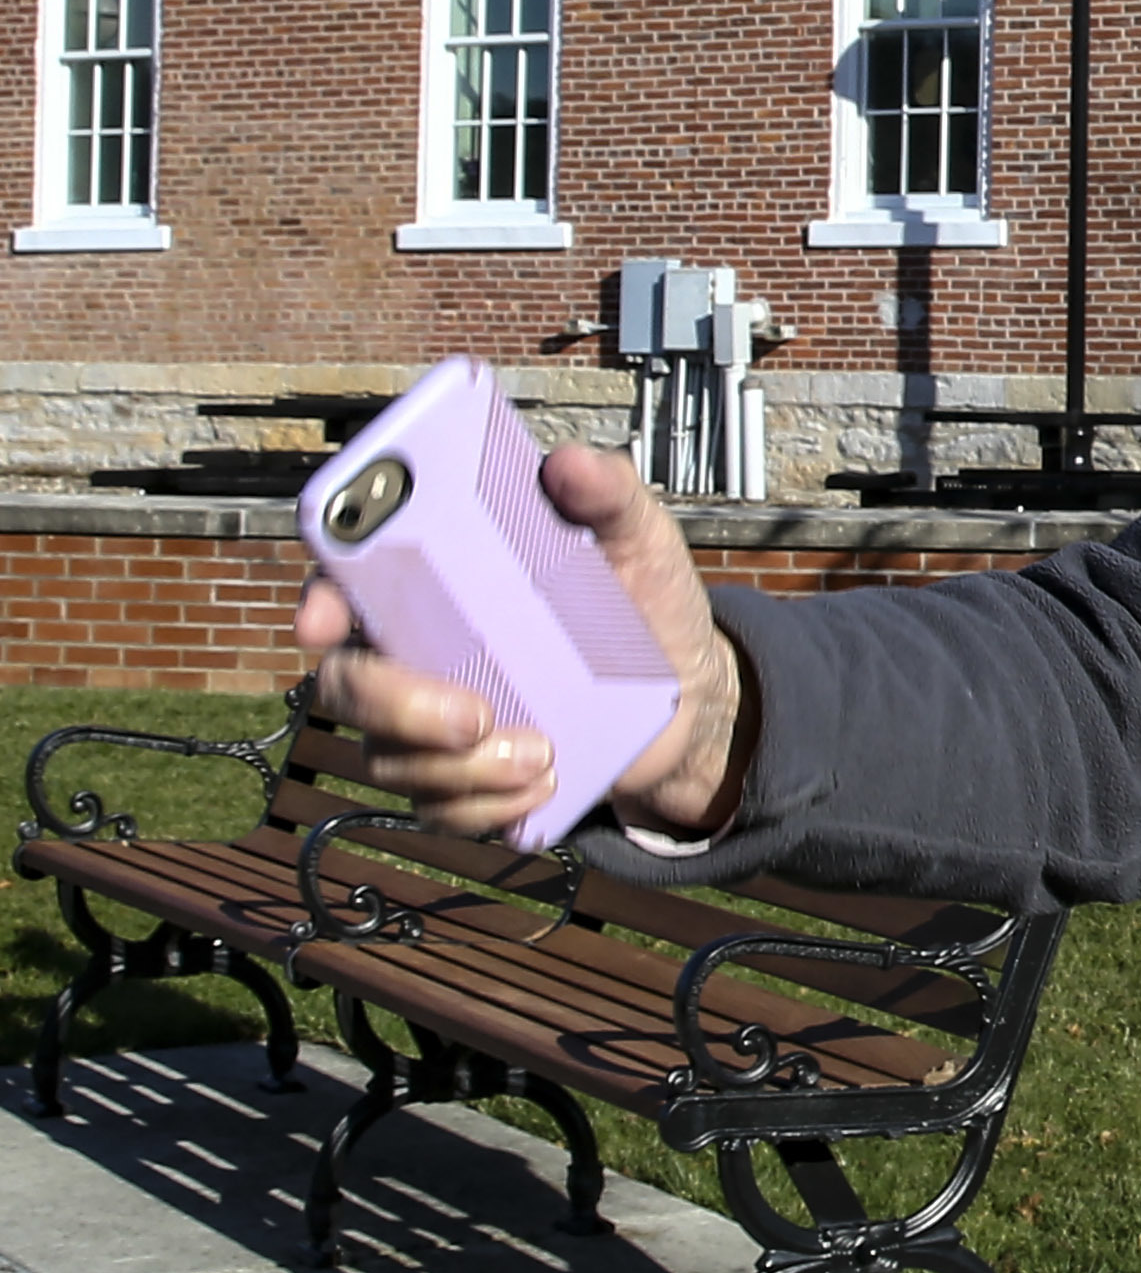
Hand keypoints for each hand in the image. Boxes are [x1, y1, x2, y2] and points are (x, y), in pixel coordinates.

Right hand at [294, 442, 752, 839]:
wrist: (687, 695)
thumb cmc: (639, 605)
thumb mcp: (637, 538)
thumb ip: (606, 494)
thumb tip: (568, 464)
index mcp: (437, 583)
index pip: (347, 582)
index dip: (320, 599)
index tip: (325, 620)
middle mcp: (415, 652)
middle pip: (348, 683)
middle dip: (396, 705)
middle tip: (472, 716)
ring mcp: (428, 723)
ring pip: (390, 758)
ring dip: (461, 768)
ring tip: (543, 752)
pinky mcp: (460, 781)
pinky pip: (439, 809)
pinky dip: (485, 806)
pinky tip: (541, 783)